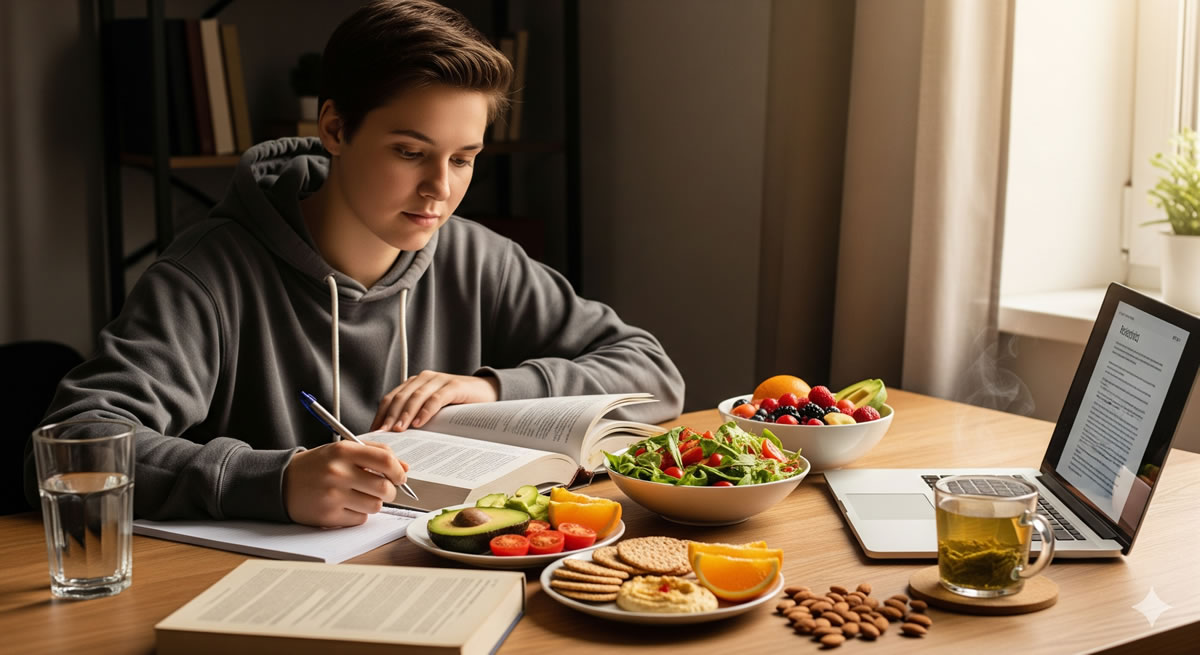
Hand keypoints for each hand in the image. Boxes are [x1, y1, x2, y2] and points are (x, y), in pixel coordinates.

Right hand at [283, 440, 408, 526]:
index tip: (400, 476)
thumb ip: (375, 453)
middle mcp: (338, 472)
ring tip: (360, 495)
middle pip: (384, 487)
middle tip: (382, 488)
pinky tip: (346, 505)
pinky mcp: (329, 516)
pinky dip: (358, 514)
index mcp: (343, 451)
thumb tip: (404, 467)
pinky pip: (361, 518)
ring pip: (376, 505)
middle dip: (390, 490)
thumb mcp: (342, 450)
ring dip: (373, 503)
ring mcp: (333, 496)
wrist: (281, 483)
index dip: (398, 470)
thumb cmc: (317, 466)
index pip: (385, 459)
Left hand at [371, 371, 499, 430]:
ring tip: (398, 430)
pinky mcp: (454, 386)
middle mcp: (423, 379)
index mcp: (414, 384)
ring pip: (415, 397)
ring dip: (404, 414)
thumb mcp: (432, 410)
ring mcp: (438, 380)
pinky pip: (436, 398)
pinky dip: (425, 411)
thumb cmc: (457, 404)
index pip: (390, 399)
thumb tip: (394, 437)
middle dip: (389, 417)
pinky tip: (419, 423)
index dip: (380, 416)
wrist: (486, 393)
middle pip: (400, 397)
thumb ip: (415, 416)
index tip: (373, 434)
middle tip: (382, 435)